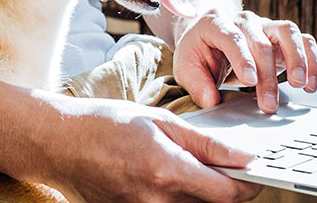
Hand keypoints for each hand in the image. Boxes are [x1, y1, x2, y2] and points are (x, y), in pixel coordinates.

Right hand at [18, 93, 262, 202]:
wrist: (57, 143)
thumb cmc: (105, 124)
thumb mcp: (160, 121)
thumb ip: (205, 143)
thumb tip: (243, 155)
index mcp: (167, 171)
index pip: (227, 193)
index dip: (250, 186)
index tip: (258, 174)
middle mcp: (156, 201)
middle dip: (225, 188)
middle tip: (226, 166)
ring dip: (200, 193)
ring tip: (186, 167)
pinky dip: (176, 197)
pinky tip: (163, 176)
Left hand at [172, 9, 316, 113]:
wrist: (208, 37)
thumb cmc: (198, 52)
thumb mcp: (186, 67)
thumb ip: (196, 84)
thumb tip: (211, 101)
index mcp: (216, 22)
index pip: (232, 37)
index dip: (242, 58)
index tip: (250, 81)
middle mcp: (244, 20)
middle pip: (261, 42)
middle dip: (267, 75)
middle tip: (269, 104)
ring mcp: (265, 25)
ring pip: (288, 31)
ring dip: (297, 59)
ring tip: (300, 85)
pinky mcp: (281, 36)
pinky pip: (303, 40)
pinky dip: (311, 59)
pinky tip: (311, 83)